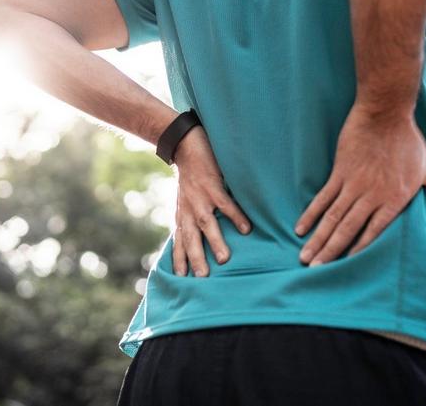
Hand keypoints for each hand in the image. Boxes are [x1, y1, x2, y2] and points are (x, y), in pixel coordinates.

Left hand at [171, 125, 251, 276]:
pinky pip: (225, 204)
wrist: (185, 145)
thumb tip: (201, 237)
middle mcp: (189, 209)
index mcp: (183, 214)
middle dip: (195, 258)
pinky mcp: (212, 185)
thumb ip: (191, 217)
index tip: (182, 279)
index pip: (180, 241)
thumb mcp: (185, 199)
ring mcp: (200, 198)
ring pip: (206, 224)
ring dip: (215, 242)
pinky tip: (246, 229)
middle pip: (191, 238)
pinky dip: (235, 216)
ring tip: (224, 259)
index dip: (179, 259)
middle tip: (203, 278)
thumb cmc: (189, 175)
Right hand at [294, 104, 425, 265]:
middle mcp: (371, 195)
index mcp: (394, 199)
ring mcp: (353, 184)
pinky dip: (311, 214)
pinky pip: (323, 198)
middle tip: (316, 271)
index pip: (374, 232)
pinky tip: (301, 228)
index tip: (347, 268)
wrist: (385, 113)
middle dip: (331, 252)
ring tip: (306, 257)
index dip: (359, 251)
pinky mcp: (340, 172)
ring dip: (318, 239)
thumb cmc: (410, 142)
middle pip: (348, 229)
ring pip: (332, 218)